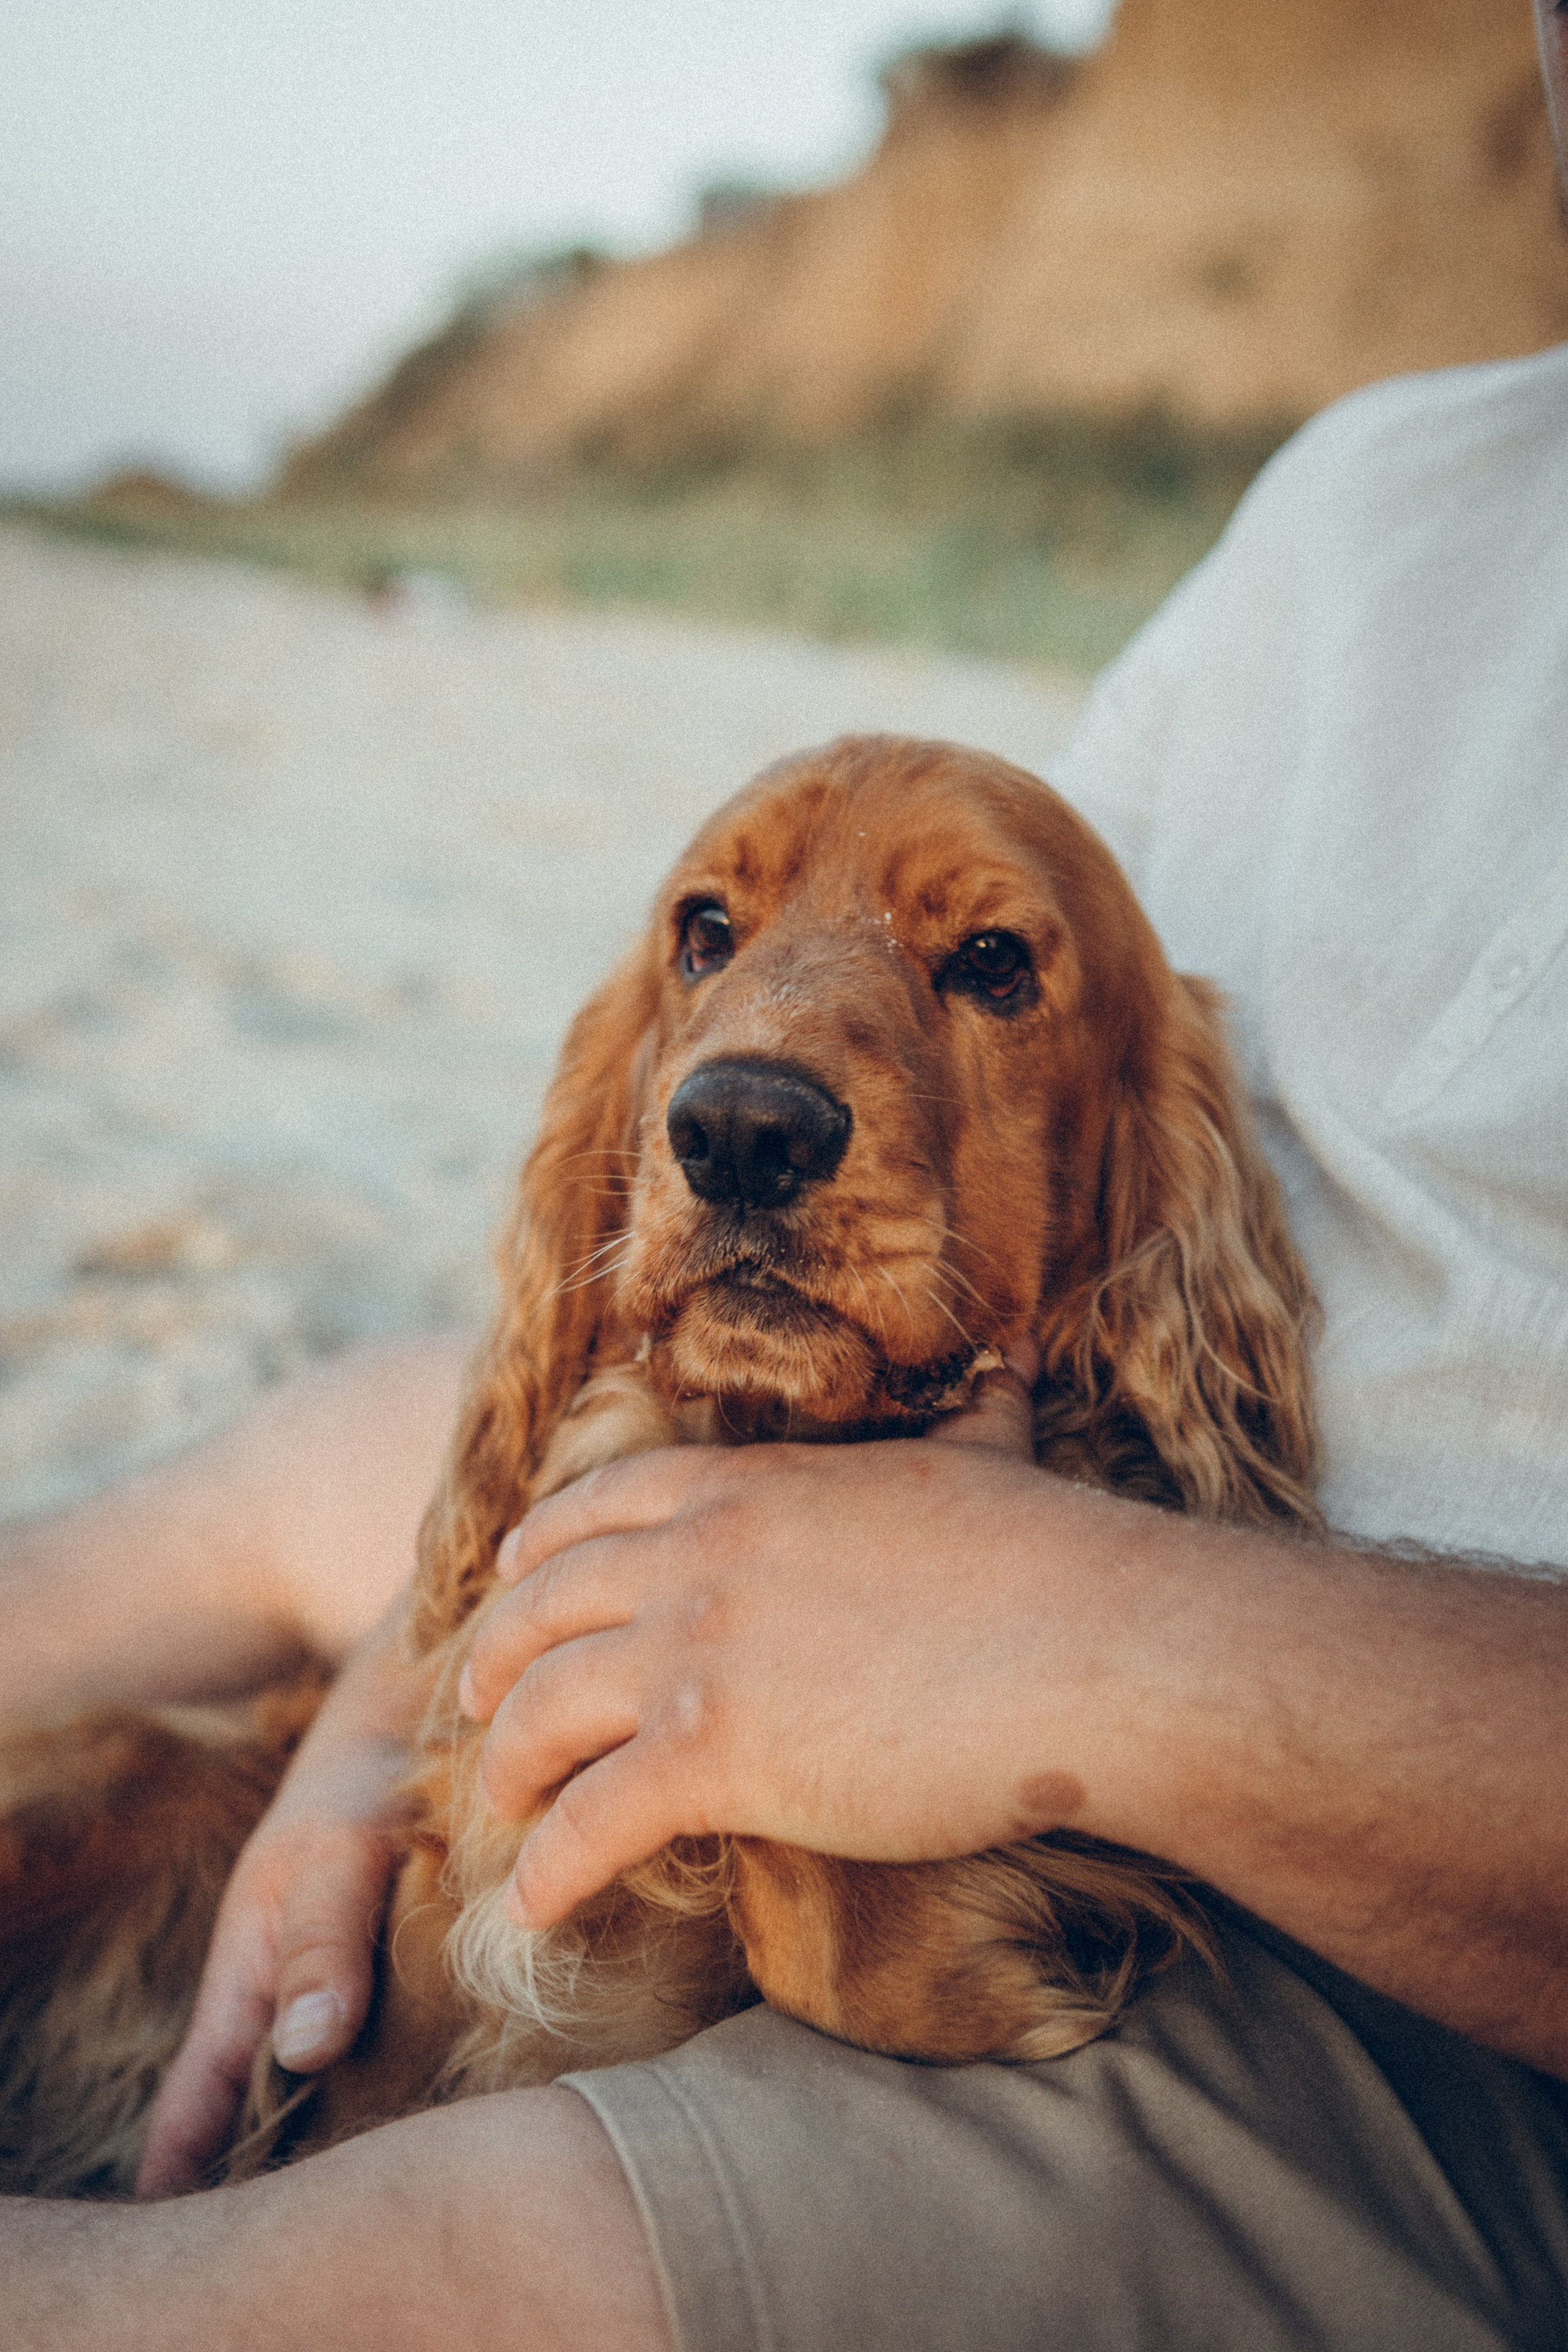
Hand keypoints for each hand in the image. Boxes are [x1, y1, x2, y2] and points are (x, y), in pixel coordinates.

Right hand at [136, 1602, 430, 2197]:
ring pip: (334, 2076)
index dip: (186, 2160)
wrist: (425, 1712)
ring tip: (381, 2176)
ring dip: (351, 2118)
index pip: (202, 2093)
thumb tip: (304, 2054)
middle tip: (303, 2220)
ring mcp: (346, 1979)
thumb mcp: (338, 1855)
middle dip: (275, 2158)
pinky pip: (395, 2040)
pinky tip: (449, 2103)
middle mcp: (292, 1987)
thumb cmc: (368, 1777)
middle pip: (266, 2100)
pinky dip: (411, 2071)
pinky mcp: (408, 1967)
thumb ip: (324, 1947)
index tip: (180, 2224)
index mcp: (250, 1972)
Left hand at [459, 1357, 1119, 1930]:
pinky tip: (536, 1904)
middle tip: (474, 1708)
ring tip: (500, 1813)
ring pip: (541, 1715)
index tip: (509, 1581)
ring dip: (505, 1771)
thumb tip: (1011, 1370)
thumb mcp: (985, 1459)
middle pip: (541, 1608)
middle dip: (493, 1662)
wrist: (1094, 1644)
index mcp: (745, 1489)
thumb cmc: (1054, 1556)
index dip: (536, 1550)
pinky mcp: (716, 1760)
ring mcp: (696, 1657)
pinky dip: (549, 1870)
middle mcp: (695, 1559)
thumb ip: (968, 1419)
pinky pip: (590, 1824)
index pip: (595, 1509)